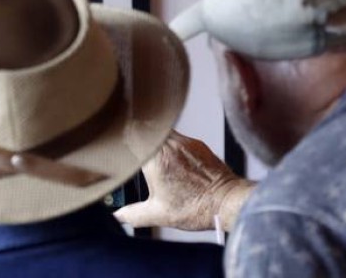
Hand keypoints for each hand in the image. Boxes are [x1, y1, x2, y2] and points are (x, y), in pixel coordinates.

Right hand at [114, 130, 255, 231]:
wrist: (228, 202)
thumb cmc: (198, 207)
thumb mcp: (159, 214)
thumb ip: (133, 215)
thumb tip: (119, 216)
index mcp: (156, 158)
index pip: (132, 134)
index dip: (122, 138)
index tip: (118, 146)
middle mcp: (170, 144)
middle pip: (146, 128)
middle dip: (138, 138)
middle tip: (132, 151)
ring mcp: (185, 142)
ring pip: (161, 130)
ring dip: (154, 139)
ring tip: (152, 156)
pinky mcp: (197, 144)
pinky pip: (177, 136)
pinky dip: (170, 144)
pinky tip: (172, 161)